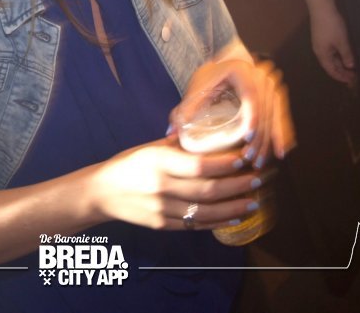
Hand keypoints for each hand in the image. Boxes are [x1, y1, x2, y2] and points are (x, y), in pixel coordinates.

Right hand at [88, 139, 261, 229]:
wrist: (101, 193)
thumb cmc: (128, 164)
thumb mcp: (150, 147)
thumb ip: (179, 144)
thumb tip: (211, 134)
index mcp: (159, 162)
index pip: (199, 165)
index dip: (225, 164)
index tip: (245, 158)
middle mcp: (162, 187)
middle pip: (208, 189)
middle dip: (238, 185)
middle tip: (258, 179)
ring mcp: (163, 210)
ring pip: (206, 212)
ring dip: (233, 207)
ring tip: (253, 200)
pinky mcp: (163, 225)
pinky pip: (196, 225)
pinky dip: (218, 222)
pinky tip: (234, 216)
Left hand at [170, 57, 294, 166]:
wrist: (226, 65)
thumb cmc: (210, 78)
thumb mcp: (197, 89)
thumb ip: (185, 109)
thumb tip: (171, 132)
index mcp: (242, 71)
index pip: (251, 96)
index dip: (252, 117)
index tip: (247, 136)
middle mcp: (261, 75)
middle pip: (265, 110)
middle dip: (260, 138)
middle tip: (251, 159)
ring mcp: (271, 85)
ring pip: (275, 116)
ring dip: (270, 141)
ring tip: (260, 163)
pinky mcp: (277, 95)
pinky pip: (282, 116)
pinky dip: (281, 134)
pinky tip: (281, 151)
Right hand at [310, 5, 355, 85]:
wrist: (321, 8)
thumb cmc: (332, 26)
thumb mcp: (342, 41)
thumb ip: (346, 55)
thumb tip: (350, 66)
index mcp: (323, 55)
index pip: (332, 71)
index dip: (341, 77)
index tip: (351, 81)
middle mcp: (319, 51)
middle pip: (330, 65)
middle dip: (342, 71)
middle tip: (354, 75)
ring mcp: (320, 44)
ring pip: (331, 58)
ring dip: (340, 63)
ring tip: (351, 67)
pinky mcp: (322, 37)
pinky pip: (331, 51)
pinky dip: (338, 56)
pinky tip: (345, 54)